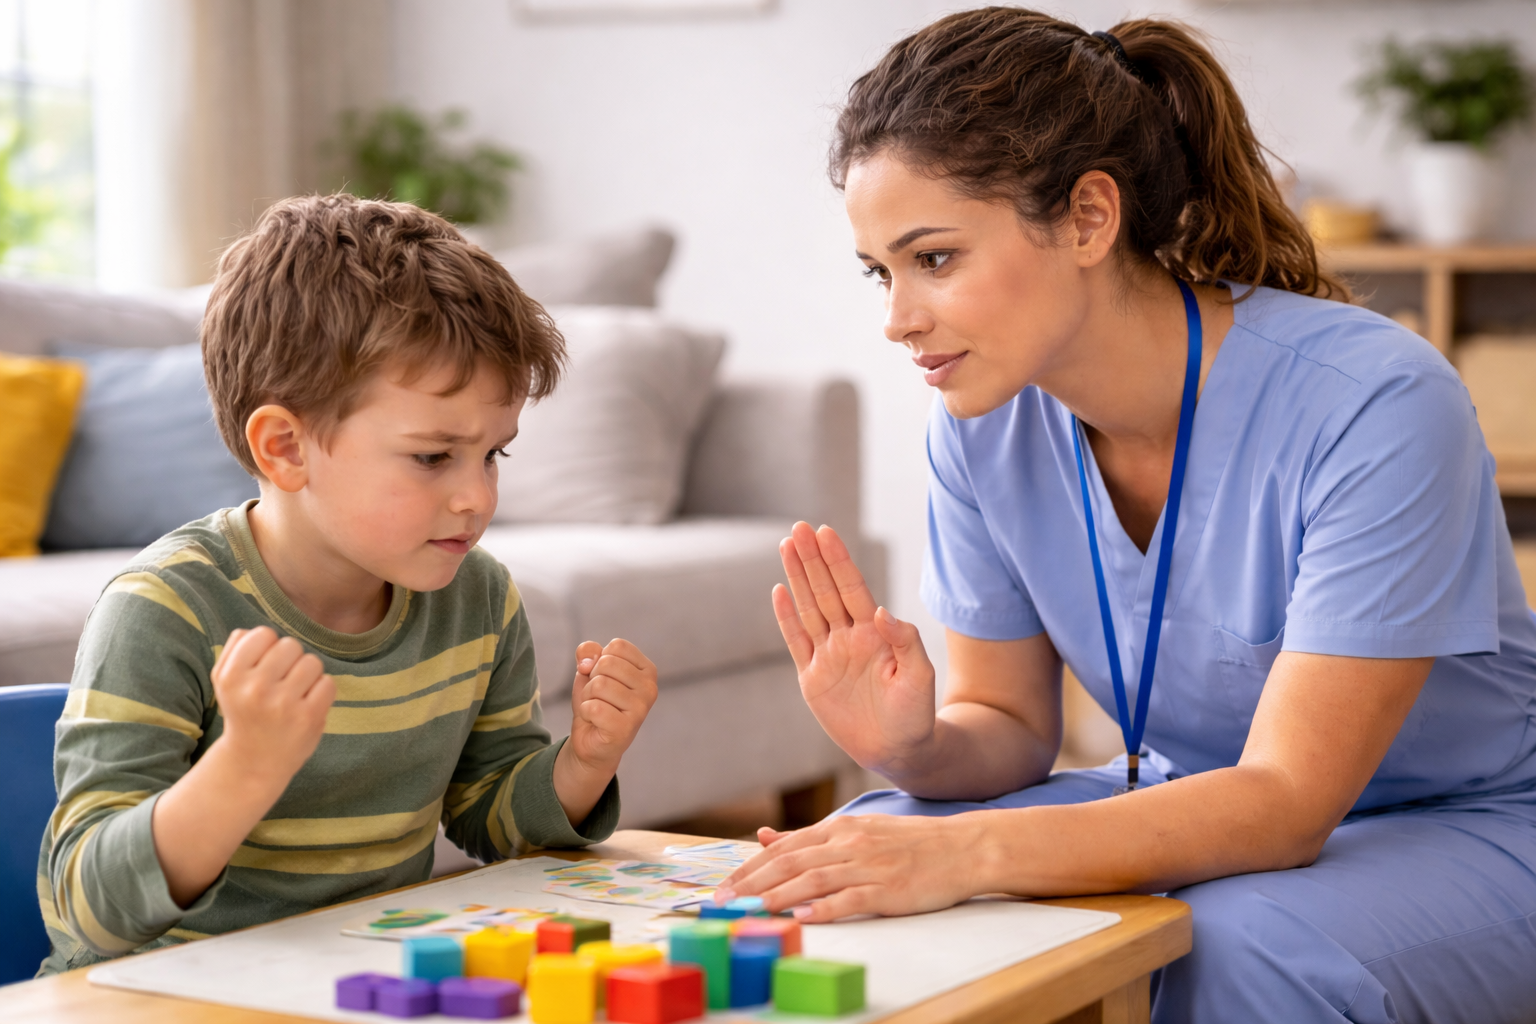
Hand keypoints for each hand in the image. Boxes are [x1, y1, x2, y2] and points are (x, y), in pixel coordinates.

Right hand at [211, 626, 334, 783]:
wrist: (253, 762)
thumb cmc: (244, 712)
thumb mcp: (224, 682)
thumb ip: (235, 649)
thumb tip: (253, 630)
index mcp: (231, 676)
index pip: (263, 634)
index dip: (268, 647)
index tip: (264, 666)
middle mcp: (255, 689)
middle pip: (290, 645)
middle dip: (290, 660)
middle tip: (281, 683)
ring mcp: (283, 703)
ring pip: (312, 662)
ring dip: (308, 675)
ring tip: (293, 694)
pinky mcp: (309, 717)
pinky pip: (328, 682)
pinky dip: (321, 691)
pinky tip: (306, 705)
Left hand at [555, 638, 657, 825]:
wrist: (591, 740)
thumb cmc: (596, 701)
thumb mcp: (589, 671)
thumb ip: (588, 652)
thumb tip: (586, 661)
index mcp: (647, 670)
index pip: (617, 646)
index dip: (600, 660)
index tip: (604, 678)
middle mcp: (650, 688)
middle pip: (606, 663)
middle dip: (592, 679)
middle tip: (598, 697)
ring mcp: (641, 709)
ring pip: (599, 685)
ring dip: (588, 697)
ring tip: (597, 709)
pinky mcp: (626, 728)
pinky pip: (593, 707)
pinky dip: (585, 712)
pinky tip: (595, 722)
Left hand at [715, 814, 985, 922]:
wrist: (961, 848)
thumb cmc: (909, 843)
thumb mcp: (857, 830)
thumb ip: (810, 838)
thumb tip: (763, 837)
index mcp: (841, 828)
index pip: (784, 848)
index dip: (750, 867)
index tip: (724, 887)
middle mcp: (850, 843)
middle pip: (790, 863)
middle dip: (751, 884)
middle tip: (723, 902)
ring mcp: (869, 867)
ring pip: (813, 880)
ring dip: (777, 896)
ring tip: (750, 911)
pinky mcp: (888, 890)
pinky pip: (849, 899)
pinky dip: (823, 908)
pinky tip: (801, 917)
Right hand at [774, 522, 936, 771]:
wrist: (898, 750)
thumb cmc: (915, 713)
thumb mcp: (920, 677)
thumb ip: (905, 641)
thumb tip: (881, 611)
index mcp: (875, 633)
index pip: (852, 589)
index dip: (838, 561)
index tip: (825, 532)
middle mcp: (849, 637)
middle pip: (826, 591)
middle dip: (812, 559)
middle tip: (798, 528)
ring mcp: (829, 655)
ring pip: (809, 609)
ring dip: (797, 578)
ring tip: (786, 546)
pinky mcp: (813, 678)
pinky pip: (797, 642)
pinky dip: (787, 618)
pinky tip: (779, 591)